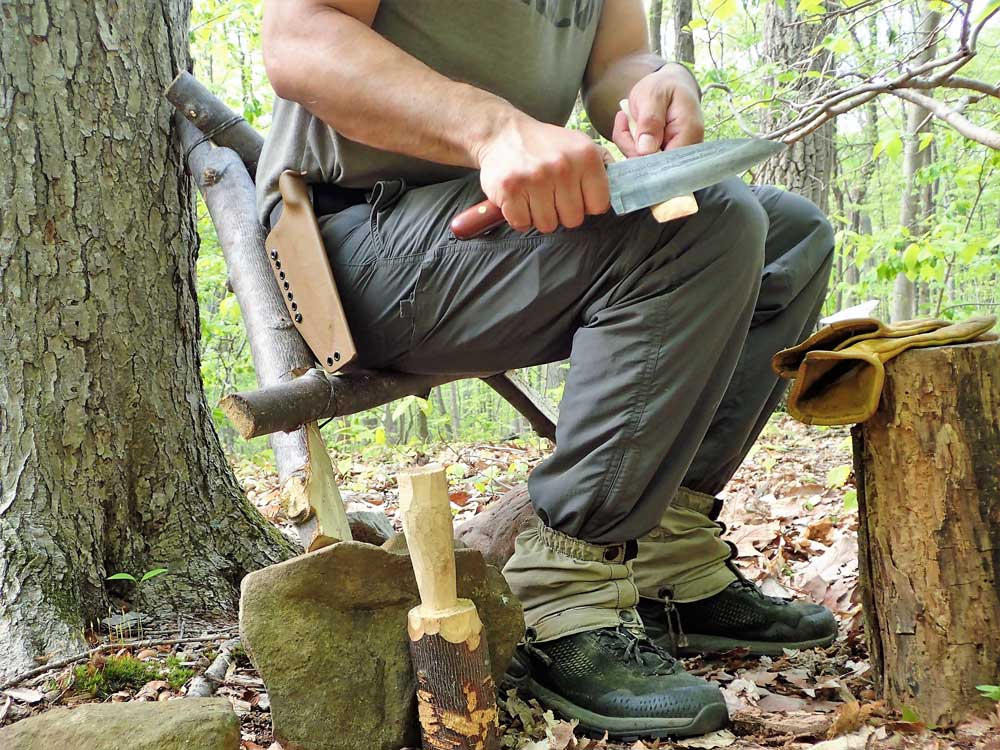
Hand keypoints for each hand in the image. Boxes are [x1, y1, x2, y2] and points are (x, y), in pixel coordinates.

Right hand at [474, 113, 609, 233]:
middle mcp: (563, 166)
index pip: (599, 205)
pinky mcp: (510, 189)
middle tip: (549, 193)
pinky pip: (522, 223)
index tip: (574, 194)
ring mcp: (535, 178)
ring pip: (547, 225)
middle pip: (573, 219)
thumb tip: (624, 188)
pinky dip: (518, 216)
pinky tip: (518, 198)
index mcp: (586, 156)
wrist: (502, 133)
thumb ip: (602, 166)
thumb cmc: (544, 145)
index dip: (586, 204)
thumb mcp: (579, 145)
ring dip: (539, 215)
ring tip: (533, 194)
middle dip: (561, 211)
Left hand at [612, 64, 703, 156]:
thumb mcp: (653, 96)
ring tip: (626, 119)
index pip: (667, 162)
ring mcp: (673, 155)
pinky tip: (628, 126)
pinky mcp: (661, 157)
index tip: (630, 134)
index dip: (644, 157)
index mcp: (689, 133)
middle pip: (653, 167)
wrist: (668, 85)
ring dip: (628, 145)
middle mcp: (686, 150)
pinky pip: (640, 160)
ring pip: (643, 165)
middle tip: (624, 120)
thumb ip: (650, 121)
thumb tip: (645, 151)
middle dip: (632, 148)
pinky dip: (630, 145)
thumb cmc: (664, 87)